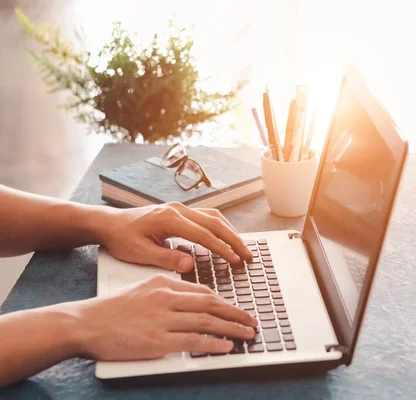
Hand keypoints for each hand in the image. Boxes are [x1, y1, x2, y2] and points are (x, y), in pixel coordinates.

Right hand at [63, 275, 256, 359]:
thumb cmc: (112, 309)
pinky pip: (193, 341)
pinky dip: (213, 343)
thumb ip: (169, 292)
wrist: (85, 323)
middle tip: (251, 321)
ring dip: (231, 329)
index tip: (238, 309)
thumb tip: (193, 300)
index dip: (225, 302)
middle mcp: (167, 298)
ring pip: (207, 322)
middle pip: (211, 305)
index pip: (204, 292)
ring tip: (246, 334)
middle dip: (236, 314)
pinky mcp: (157, 340)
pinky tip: (226, 346)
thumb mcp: (143, 289)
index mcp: (164, 284)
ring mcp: (162, 319)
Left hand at [95, 202, 251, 271]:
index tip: (235, 260)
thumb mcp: (139, 253)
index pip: (204, 235)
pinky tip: (226, 237)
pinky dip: (220, 227)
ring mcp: (180, 208)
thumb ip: (166, 259)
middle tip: (248, 255)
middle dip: (233, 239)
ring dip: (230, 231)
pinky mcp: (179, 212)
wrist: (109, 223)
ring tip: (242, 247)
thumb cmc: (121, 239)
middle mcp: (178, 210)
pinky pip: (206, 216)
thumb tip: (190, 265)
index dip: (222, 248)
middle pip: (215, 222)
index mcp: (169, 219)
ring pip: (213, 217)